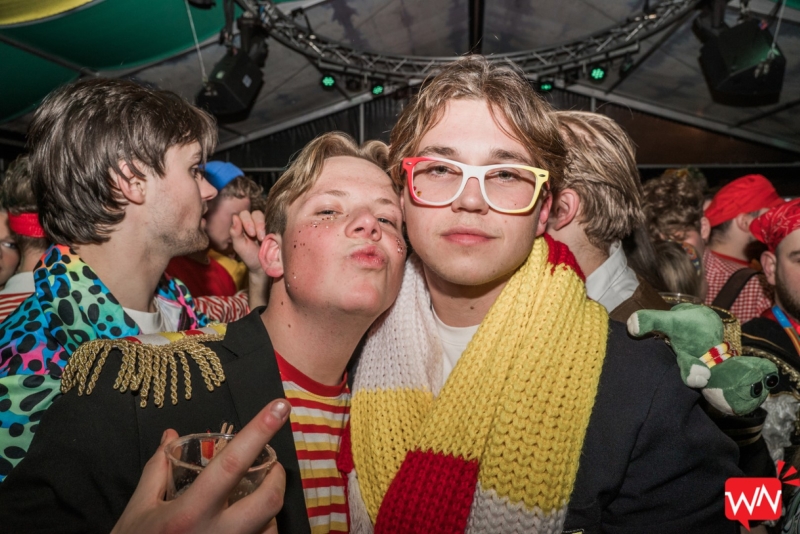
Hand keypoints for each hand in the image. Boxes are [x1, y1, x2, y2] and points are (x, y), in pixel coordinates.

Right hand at [111, 399, 290, 533]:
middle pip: (269, 502)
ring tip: (252, 498)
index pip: (231, 464)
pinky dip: (261, 528)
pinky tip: (246, 522)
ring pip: (270, 527)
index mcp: (189, 512)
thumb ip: (156, 470)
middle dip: (277, 478)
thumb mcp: (139, 510)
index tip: (280, 407)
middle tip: (270, 466)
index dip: (259, 432)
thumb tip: (170, 435)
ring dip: (268, 507)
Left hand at [232, 210, 269, 308]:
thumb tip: (234, 216)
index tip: (251, 234)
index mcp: (243, 225)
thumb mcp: (239, 246)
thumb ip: (235, 232)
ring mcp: (265, 224)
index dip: (247, 221)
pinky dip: (272, 226)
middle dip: (256, 224)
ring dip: (263, 226)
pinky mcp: (274, 227)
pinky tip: (271, 235)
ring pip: (264, 216)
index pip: (244, 214)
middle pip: (255, 213)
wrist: (263, 265)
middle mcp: (253, 222)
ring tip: (263, 238)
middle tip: (258, 237)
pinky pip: (274, 221)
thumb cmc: (249, 256)